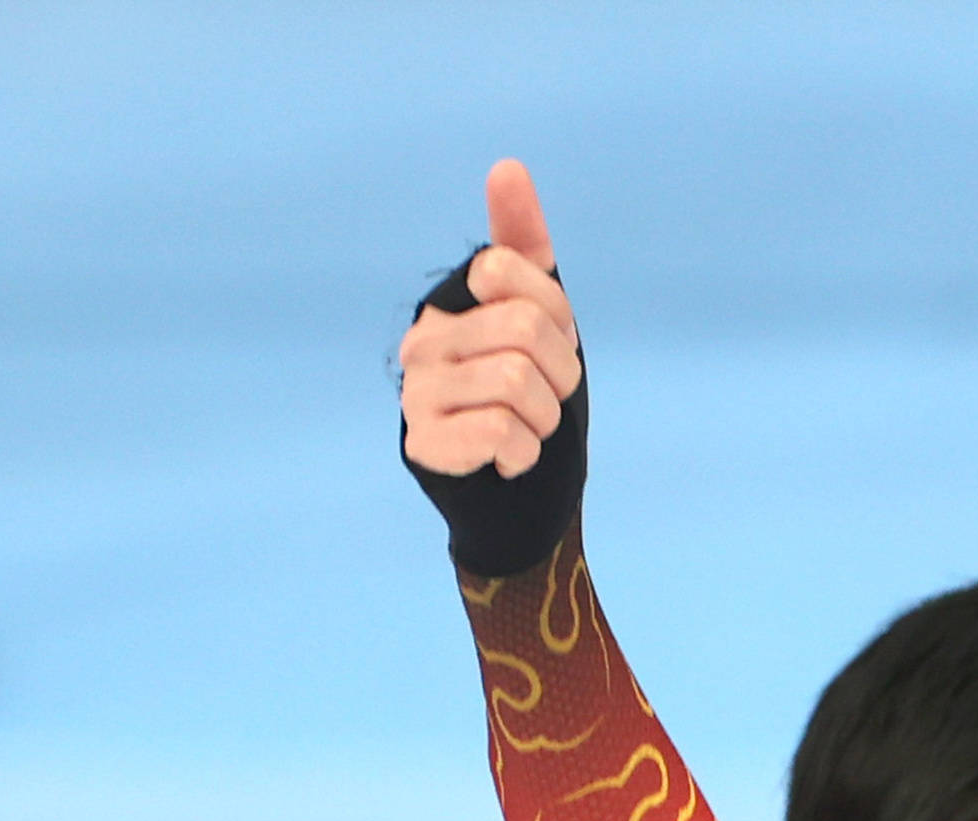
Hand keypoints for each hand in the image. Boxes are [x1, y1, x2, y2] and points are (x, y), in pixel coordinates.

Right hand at [399, 159, 583, 477]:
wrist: (523, 496)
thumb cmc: (533, 399)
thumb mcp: (543, 316)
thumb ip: (524, 246)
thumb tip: (507, 167)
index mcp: (449, 302)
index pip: (507, 270)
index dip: (554, 314)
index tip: (550, 344)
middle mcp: (422, 342)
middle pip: (523, 328)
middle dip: (560, 372)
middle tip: (547, 400)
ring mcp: (417, 395)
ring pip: (515, 382)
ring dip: (544, 417)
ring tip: (527, 430)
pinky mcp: (423, 446)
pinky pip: (499, 432)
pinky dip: (524, 452)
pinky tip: (507, 459)